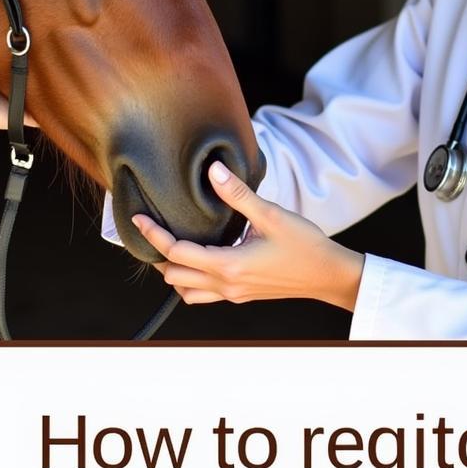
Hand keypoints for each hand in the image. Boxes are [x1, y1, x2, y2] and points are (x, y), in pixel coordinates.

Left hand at [133, 161, 364, 311]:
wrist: (328, 275)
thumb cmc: (304, 245)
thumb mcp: (272, 215)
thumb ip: (239, 195)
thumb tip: (213, 171)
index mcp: (228, 265)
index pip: (177, 252)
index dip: (153, 234)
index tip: (138, 218)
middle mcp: (226, 284)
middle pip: (173, 275)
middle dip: (158, 253)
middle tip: (153, 227)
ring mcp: (232, 294)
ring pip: (185, 291)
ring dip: (175, 271)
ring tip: (173, 245)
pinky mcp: (241, 296)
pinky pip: (203, 295)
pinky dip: (192, 281)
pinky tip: (201, 259)